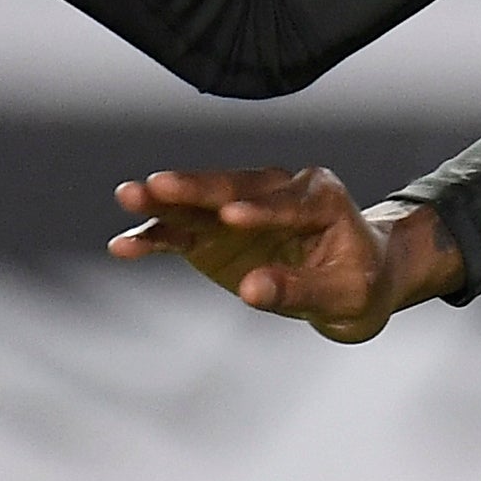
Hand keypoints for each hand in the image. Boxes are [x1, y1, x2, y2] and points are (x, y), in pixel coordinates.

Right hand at [107, 167, 458, 342]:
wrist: (352, 283)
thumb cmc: (357, 284)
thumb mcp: (342, 295)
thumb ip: (298, 289)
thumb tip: (251, 290)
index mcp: (320, 197)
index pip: (286, 204)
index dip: (260, 212)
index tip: (231, 218)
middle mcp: (278, 190)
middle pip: (233, 187)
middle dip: (195, 188)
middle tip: (158, 185)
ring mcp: (242, 207)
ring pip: (200, 202)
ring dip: (164, 200)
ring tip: (128, 197)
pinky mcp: (216, 230)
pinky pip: (183, 231)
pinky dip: (155, 236)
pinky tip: (123, 246)